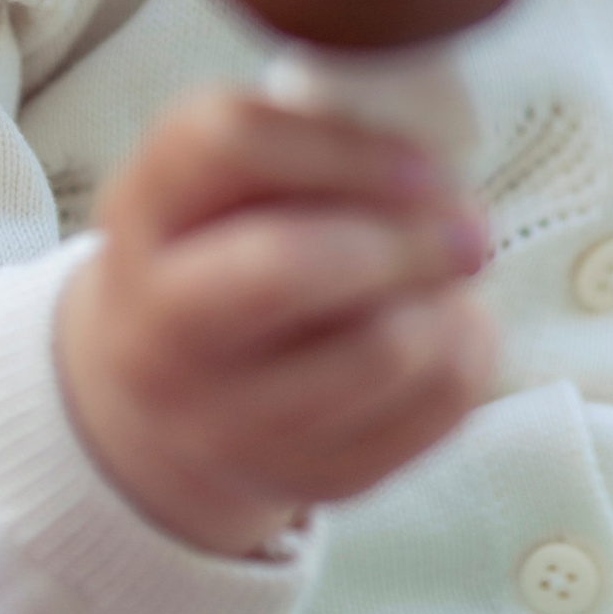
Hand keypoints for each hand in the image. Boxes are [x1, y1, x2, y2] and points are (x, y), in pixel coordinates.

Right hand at [54, 88, 495, 556]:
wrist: (169, 387)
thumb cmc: (225, 243)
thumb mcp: (227, 175)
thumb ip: (310, 138)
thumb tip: (433, 147)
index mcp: (143, 213)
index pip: (227, 143)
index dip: (342, 146)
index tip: (422, 160)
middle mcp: (161, 327)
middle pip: (287, 267)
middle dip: (402, 236)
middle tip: (469, 222)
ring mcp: (227, 420)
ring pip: (378, 352)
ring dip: (447, 296)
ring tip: (459, 267)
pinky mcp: (306, 475)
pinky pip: (427, 413)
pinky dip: (469, 353)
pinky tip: (456, 322)